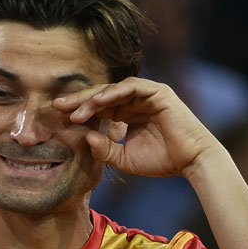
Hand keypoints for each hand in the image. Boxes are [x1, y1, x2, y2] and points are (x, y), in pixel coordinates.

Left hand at [53, 78, 218, 179]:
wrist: (190, 162)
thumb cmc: (161, 161)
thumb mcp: (124, 158)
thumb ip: (104, 149)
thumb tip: (85, 137)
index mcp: (127, 114)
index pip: (98, 108)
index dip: (79, 111)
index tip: (58, 118)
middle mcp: (135, 101)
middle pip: (101, 95)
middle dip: (79, 100)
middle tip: (57, 106)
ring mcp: (147, 94)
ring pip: (113, 90)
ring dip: (93, 99)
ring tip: (75, 111)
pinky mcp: (158, 92)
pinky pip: (132, 86)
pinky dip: (114, 92)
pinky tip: (98, 101)